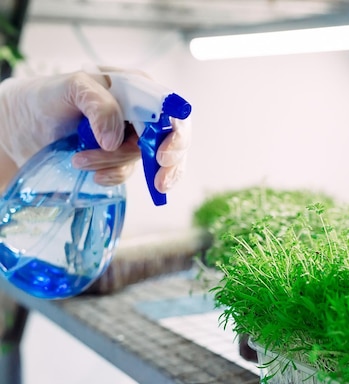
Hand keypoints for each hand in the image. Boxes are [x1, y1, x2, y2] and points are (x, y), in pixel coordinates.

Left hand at [0, 69, 190, 192]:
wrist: (22, 125)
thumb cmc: (46, 97)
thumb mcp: (71, 88)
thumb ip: (99, 106)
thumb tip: (115, 141)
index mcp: (136, 89)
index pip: (172, 110)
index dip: (176, 134)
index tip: (162, 155)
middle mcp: (139, 113)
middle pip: (171, 140)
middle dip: (167, 163)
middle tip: (158, 180)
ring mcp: (130, 137)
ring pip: (143, 160)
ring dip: (114, 165)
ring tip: (81, 160)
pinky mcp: (117, 158)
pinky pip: (127, 173)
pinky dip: (112, 177)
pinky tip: (93, 174)